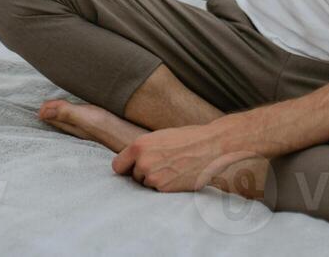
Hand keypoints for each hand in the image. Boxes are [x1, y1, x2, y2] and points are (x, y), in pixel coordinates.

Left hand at [112, 124, 232, 193]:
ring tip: (172, 168)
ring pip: (146, 185)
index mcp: (139, 146)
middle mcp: (143, 163)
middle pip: (133, 177)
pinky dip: (166, 186)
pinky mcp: (166, 189)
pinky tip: (178, 175)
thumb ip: (143, 150)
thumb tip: (131, 164)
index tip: (130, 168)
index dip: (125, 167)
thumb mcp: (159, 137)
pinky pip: (158, 191)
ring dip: (155, 180)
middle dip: (144, 173)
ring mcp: (154, 178)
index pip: (117, 166)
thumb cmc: (187, 138)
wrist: (211, 146)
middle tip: (163, 164)